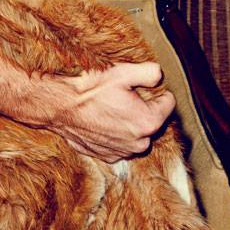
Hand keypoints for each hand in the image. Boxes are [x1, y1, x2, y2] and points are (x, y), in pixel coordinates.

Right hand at [42, 61, 175, 161]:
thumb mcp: (123, 73)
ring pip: (137, 135)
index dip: (158, 91)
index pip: (169, 103)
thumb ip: (149, 73)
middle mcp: (139, 142)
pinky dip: (116, 134)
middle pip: (153, 121)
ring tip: (113, 107)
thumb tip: (159, 76)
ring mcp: (123, 152)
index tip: (144, 86)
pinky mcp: (107, 156)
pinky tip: (104, 120)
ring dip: (130, 123)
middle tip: (126, 95)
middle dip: (145, 109)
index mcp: (148, 122)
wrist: (61, 106)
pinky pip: (121, 144)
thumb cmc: (91, 90)